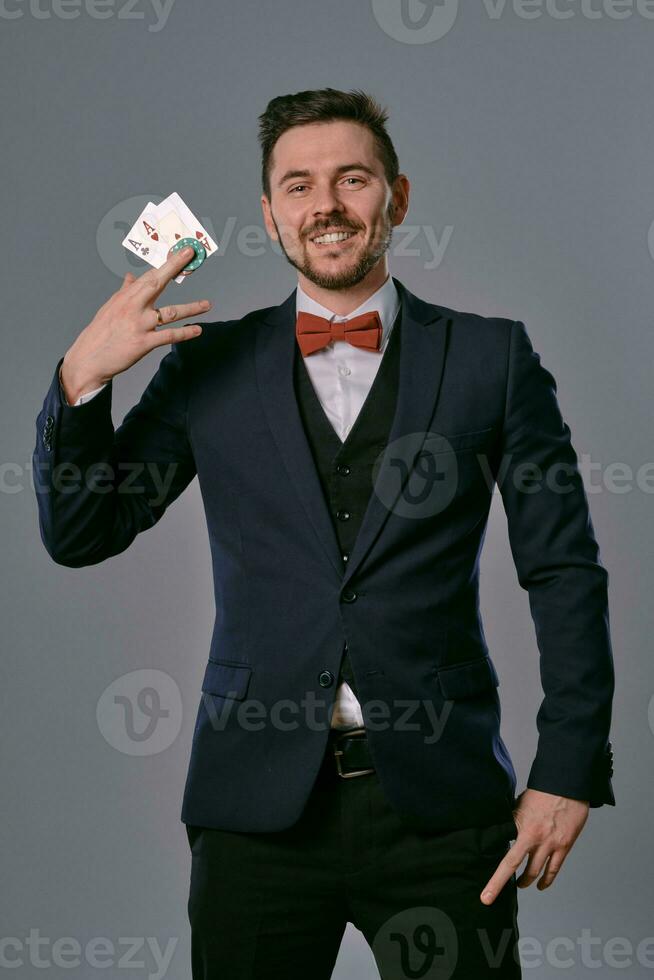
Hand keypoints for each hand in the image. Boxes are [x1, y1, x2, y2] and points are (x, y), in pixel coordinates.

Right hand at [60, 247, 211, 402]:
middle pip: (156, 282)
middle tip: (191, 255)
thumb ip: (125, 292)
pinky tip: (197, 330)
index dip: (166, 263)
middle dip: (174, 267)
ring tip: (207, 305)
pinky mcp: (143, 343)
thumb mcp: (111, 308)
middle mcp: (132, 307)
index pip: (149, 275)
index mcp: (125, 297)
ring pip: (169, 312)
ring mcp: (139, 325)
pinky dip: (184, 333)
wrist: (89, 358)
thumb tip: (130, 276)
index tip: (181, 251)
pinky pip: (168, 336)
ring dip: (191, 308)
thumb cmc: (101, 332)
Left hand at [479, 788, 588, 904]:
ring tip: (520, 884)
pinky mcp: (564, 846)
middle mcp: (534, 838)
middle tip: (489, 898)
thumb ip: (511, 822)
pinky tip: (541, 885)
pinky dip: (546, 880)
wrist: (566, 786)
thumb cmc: (541, 793)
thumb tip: (500, 831)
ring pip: (535, 872)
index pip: (505, 857)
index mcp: (520, 827)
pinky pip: (554, 869)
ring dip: (526, 881)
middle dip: (500, 885)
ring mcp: (550, 844)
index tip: (485, 895)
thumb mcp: (519, 805)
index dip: (495, 879)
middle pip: (515, 867)